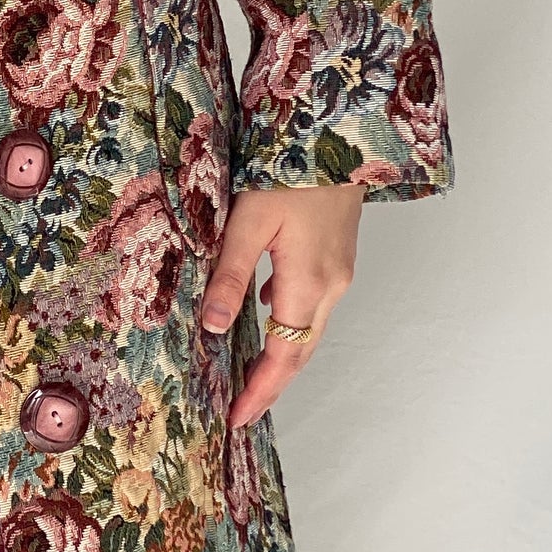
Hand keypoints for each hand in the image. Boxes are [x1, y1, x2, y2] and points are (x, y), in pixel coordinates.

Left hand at [199, 182, 364, 430]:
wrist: (339, 133)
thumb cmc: (290, 169)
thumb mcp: (248, 221)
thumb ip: (229, 275)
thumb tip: (212, 328)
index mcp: (309, 284)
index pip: (283, 357)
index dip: (260, 391)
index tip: (237, 418)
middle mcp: (332, 286)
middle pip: (301, 352)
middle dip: (271, 385)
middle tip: (240, 409)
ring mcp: (339, 272)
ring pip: (309, 330)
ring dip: (280, 357)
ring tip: (247, 374)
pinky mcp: (337, 256)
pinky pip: (312, 304)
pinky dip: (288, 324)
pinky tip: (263, 314)